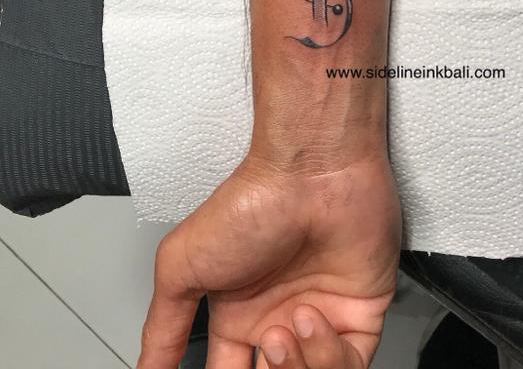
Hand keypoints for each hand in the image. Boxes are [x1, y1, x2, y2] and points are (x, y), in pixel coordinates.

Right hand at [137, 152, 401, 368]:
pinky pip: (352, 367)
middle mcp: (281, 319)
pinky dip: (330, 358)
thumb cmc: (250, 203)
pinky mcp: (361, 314)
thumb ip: (162, 326)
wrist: (309, 174)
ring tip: (281, 333)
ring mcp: (323, 318)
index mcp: (239, 316)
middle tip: (259, 351)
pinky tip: (311, 318)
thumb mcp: (181, 265)